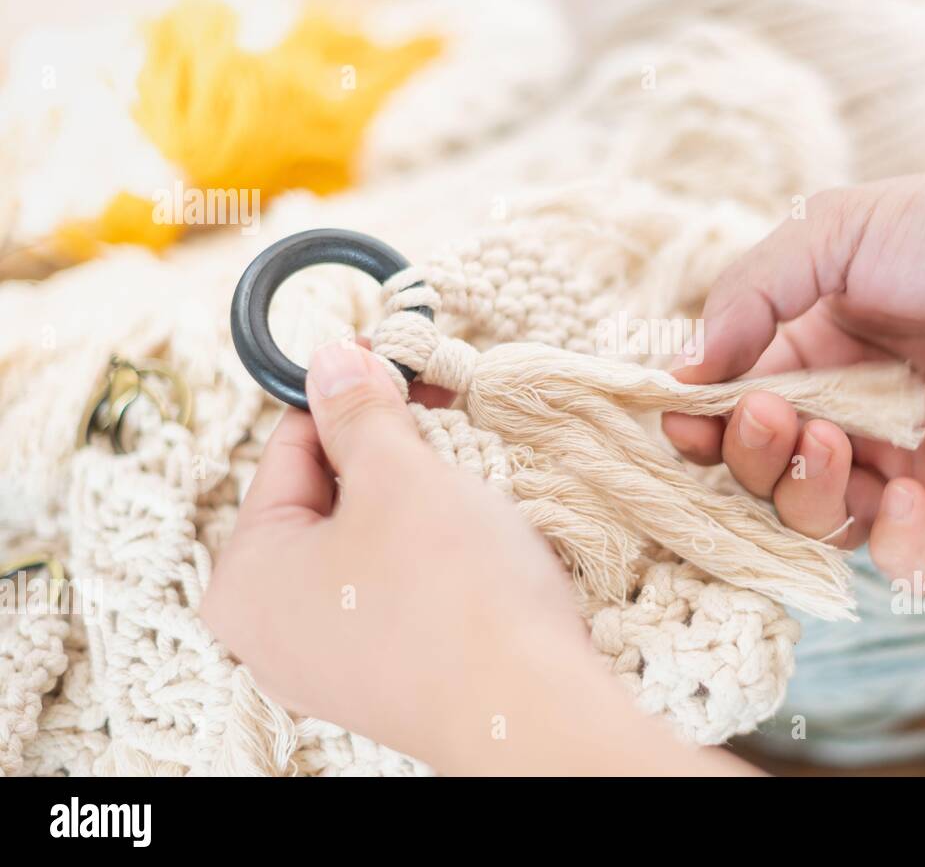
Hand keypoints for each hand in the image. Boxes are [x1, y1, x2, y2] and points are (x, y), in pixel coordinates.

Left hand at [203, 340, 739, 773]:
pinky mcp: (382, 676)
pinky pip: (391, 587)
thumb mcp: (400, 475)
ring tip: (466, 482)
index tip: (399, 365)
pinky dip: (427, 551)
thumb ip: (358, 409)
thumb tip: (329, 357)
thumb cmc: (455, 593)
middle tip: (444, 418)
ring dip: (413, 498)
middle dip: (387, 452)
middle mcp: (270, 630)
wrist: (532, 712)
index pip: (290, 449)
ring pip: (364, 540)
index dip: (350, 397)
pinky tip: (472, 543)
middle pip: (326, 497)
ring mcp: (326, 661)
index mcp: (246, 577)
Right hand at [664, 161, 924, 581]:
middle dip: (750, 457)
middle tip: (771, 413)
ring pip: (823, 524)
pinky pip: (910, 564)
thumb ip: (748, 297)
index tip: (685, 420)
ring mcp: (909, 464)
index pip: (733, 411)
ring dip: (807, 495)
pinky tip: (912, 494)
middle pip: (766, 475)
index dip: (702, 426)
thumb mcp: (834, 231)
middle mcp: (855, 414)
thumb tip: (677, 375)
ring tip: (837, 441)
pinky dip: (896, 547)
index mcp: (816, 351)